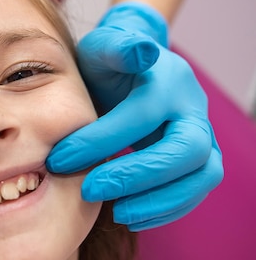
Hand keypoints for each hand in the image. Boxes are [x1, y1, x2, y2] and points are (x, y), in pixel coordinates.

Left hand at [46, 2, 222, 230]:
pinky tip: (131, 214)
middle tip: (90, 191)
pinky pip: (196, 189)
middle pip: (185, 149)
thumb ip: (116, 47)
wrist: (132, 67)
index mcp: (167, 80)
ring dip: (160, 200)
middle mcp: (192, 107)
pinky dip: (168, 208)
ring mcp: (202, 133)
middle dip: (137, 176)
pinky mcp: (200, 158)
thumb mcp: (103, 45)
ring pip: (202, 175)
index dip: (98, 141)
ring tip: (117, 213)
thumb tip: (140, 51)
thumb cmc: (109, 59)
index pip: (141, 116)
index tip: (58, 160)